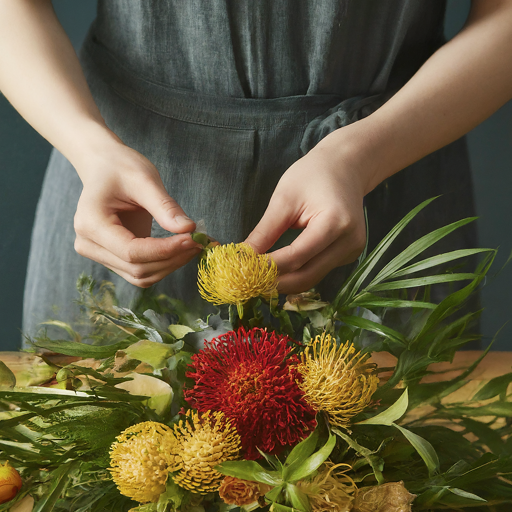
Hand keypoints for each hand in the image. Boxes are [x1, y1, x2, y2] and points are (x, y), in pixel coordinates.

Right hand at [73, 141, 202, 286]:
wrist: (103, 167)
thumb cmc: (120, 167)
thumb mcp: (144, 179)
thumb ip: (165, 206)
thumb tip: (189, 229)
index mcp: (91, 224)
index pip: (132, 252)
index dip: (165, 250)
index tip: (193, 238)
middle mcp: (89, 245)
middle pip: (137, 268)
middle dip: (172, 258)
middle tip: (200, 241)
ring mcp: (99, 255)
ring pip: (141, 276)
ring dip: (171, 264)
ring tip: (194, 244)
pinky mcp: (114, 258)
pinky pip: (141, 270)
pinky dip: (165, 263)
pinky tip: (183, 248)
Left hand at [245, 139, 366, 293]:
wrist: (345, 168)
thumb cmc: (313, 175)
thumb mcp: (284, 199)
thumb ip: (265, 231)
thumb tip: (244, 257)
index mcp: (334, 223)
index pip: (296, 256)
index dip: (268, 267)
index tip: (243, 269)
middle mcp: (349, 242)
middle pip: (306, 275)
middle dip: (275, 281)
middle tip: (248, 281)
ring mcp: (352, 251)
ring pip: (312, 278)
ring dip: (285, 281)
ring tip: (259, 277)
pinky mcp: (349, 255)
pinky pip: (318, 271)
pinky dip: (297, 273)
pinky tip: (280, 268)